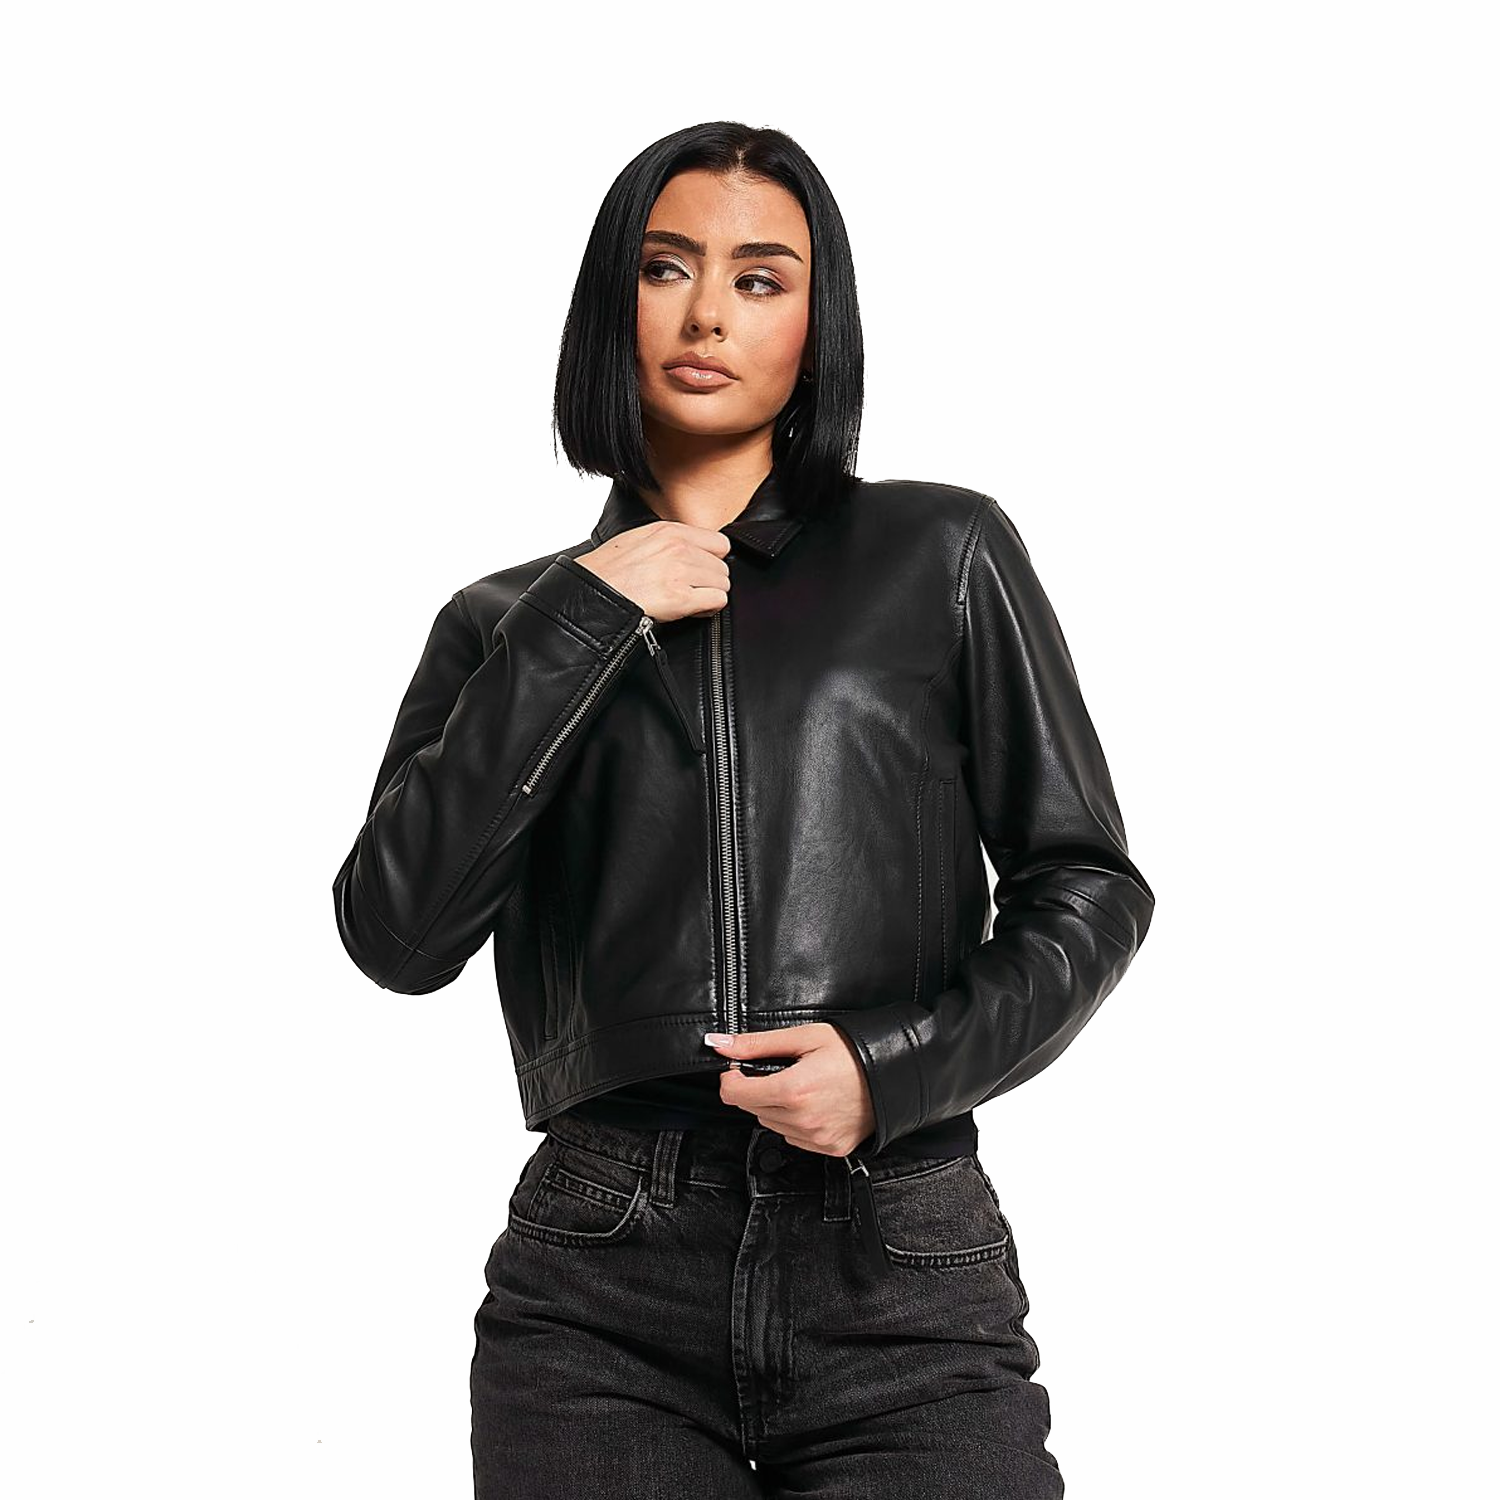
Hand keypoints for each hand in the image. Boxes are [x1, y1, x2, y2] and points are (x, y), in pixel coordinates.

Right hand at [575, 521, 730, 623]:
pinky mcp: (680, 597)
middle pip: (722, 566)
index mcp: (670, 531)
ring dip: (709, 596)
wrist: (592, 593)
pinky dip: (707, 609)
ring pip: (722, 584)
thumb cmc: (607, 572)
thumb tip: (689, 550)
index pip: (719, 543)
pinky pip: (717, 601)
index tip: (701, 570)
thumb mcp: (638, 540)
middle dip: (710, 581)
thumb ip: (668, 540)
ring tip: (690, 601)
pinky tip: (691, 610)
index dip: (712, 560)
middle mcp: (678, 548)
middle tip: (693, 591)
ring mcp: (681, 572)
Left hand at [706, 1024, 875, 1156]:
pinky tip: (815, 1103)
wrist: (896, 1074)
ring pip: (772, 1124)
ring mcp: (817, 1138)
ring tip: (804, 1085)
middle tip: (784, 1070)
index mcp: (793, 1090)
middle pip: (752, 1108)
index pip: (735, 1094)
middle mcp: (803, 1120)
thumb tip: (720, 1044)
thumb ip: (758, 1043)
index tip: (739, 1068)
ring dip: (777, 1106)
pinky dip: (796, 1122)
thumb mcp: (805, 1037)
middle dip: (758, 1088)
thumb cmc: (854, 1051)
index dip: (732, 1078)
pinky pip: (795, 1137)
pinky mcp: (830, 1149)